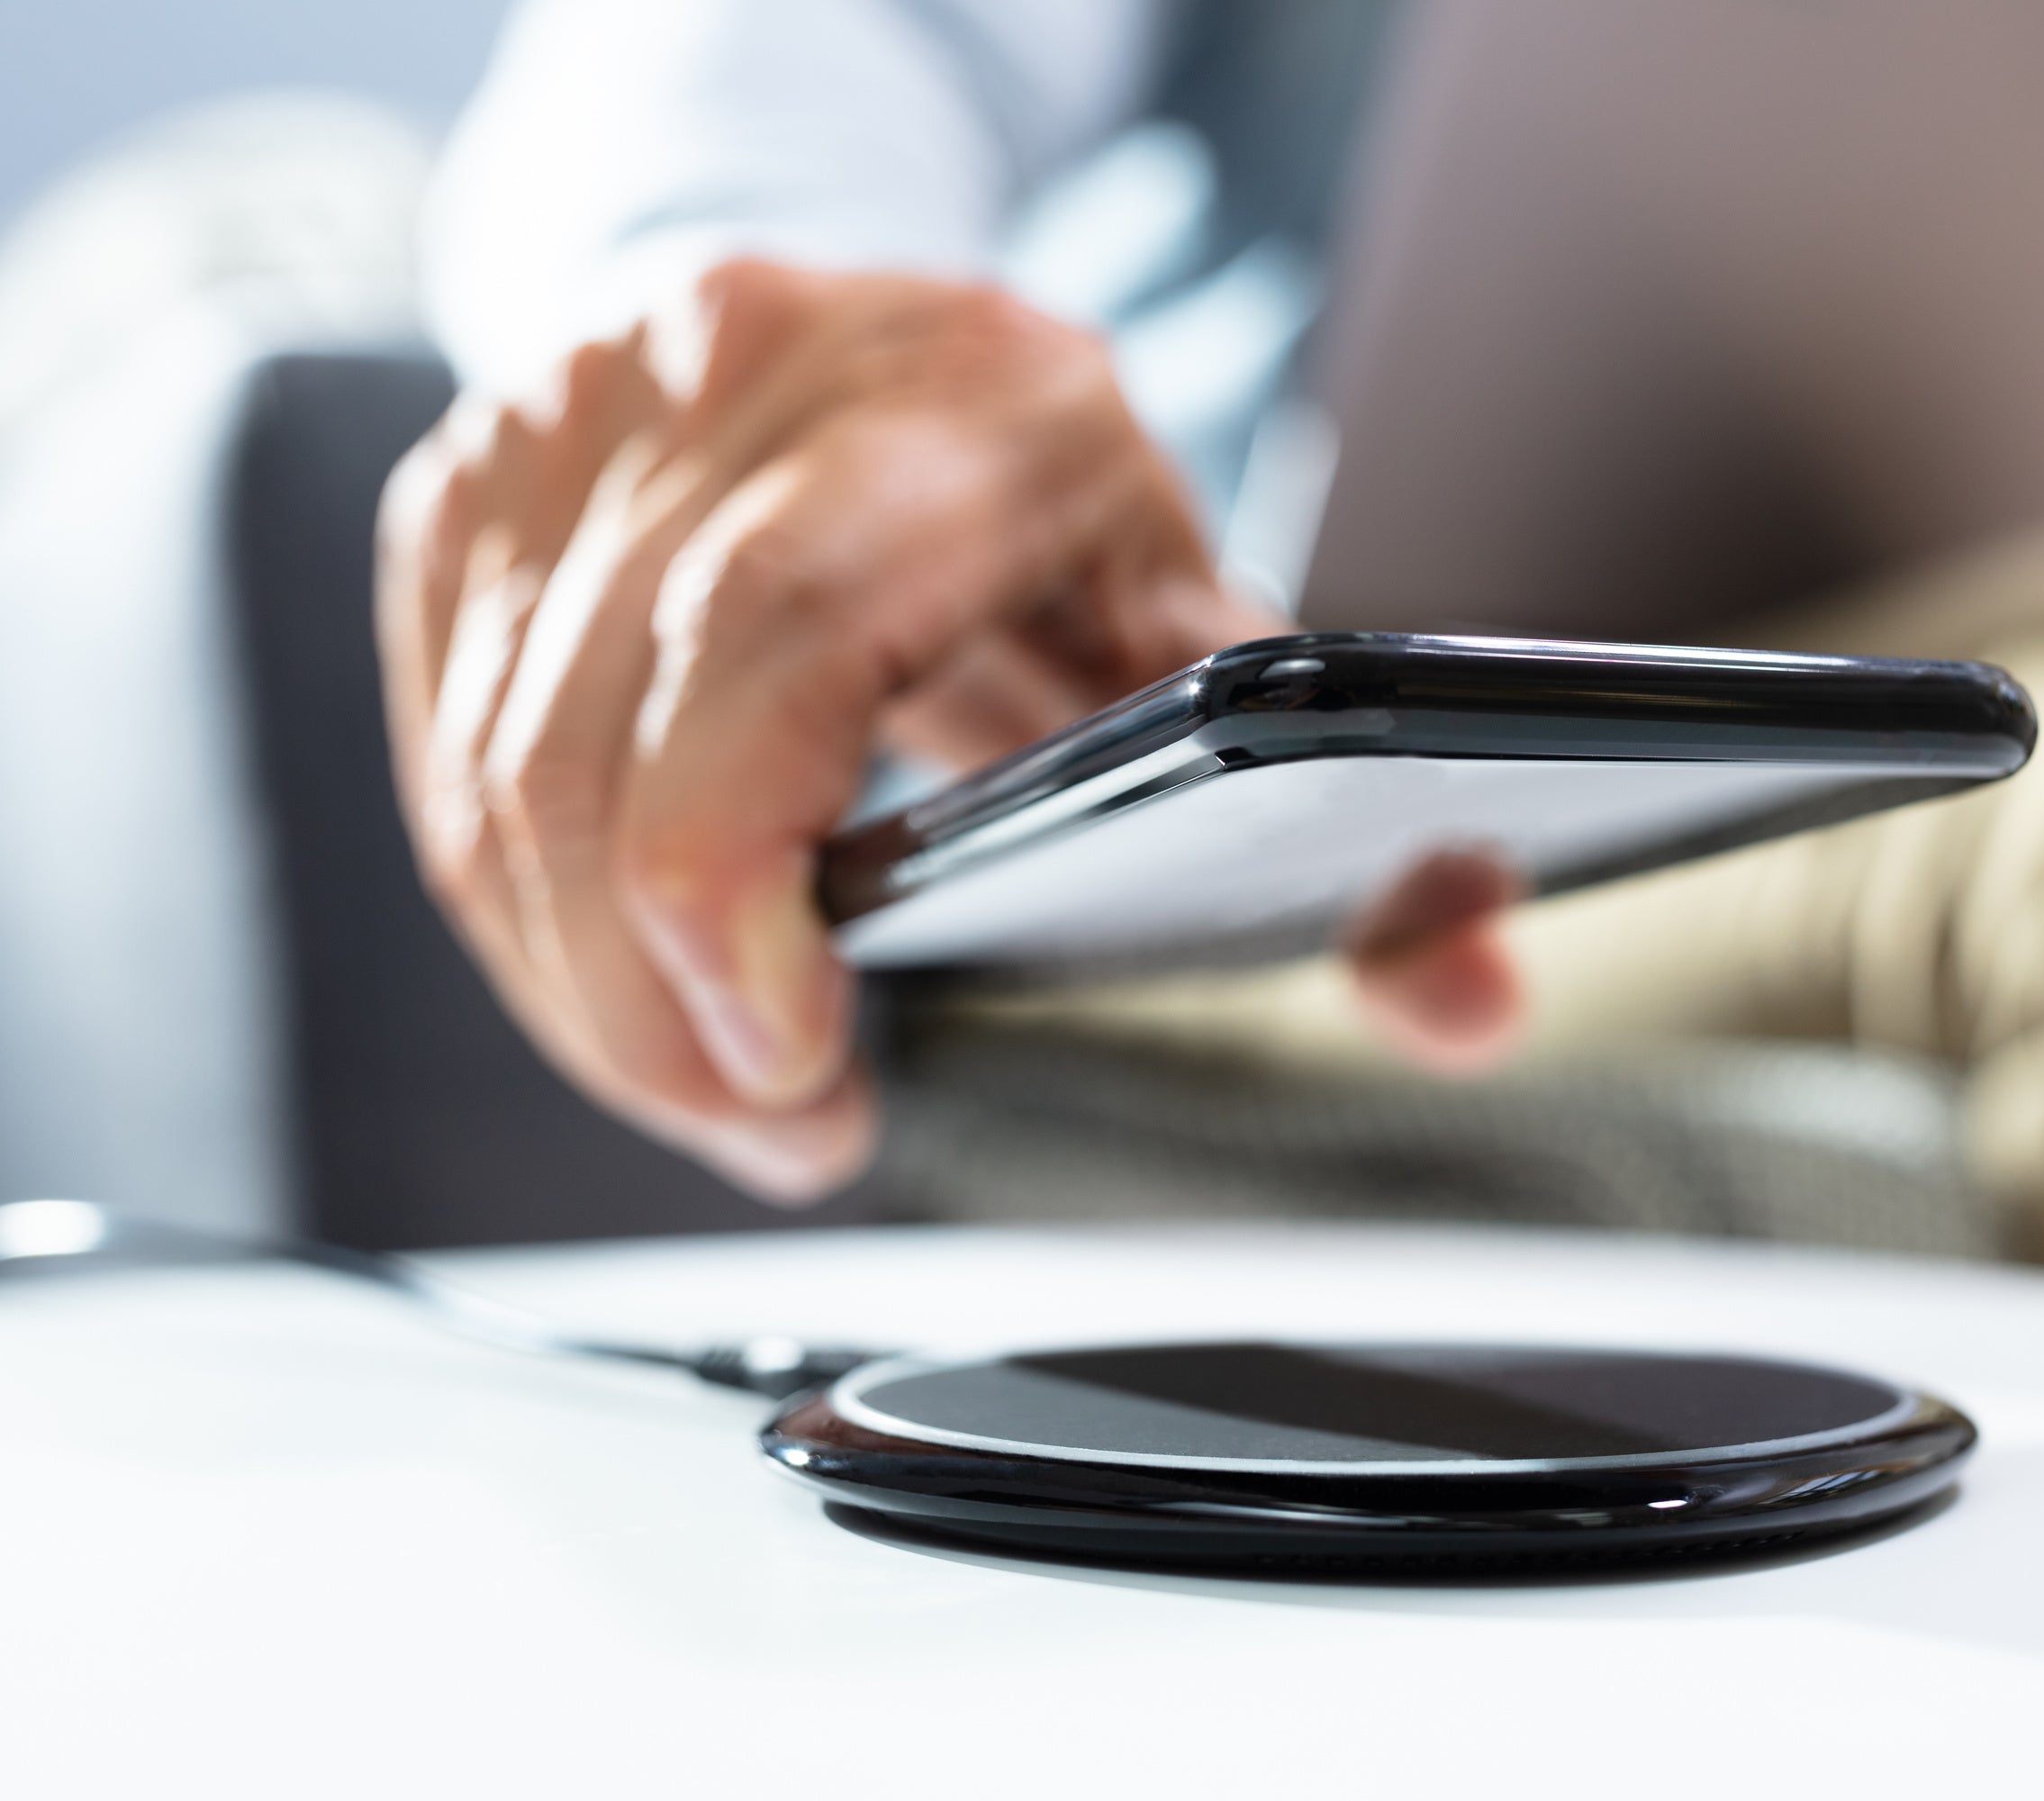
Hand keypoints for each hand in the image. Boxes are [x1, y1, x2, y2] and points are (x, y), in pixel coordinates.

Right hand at [378, 259, 1520, 1201]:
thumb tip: (1466, 993)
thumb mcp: (1200, 628)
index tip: (795, 1068)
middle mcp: (740, 380)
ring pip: (496, 772)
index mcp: (958, 405)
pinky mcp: (468, 493)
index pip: (771, 636)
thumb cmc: (1043, 503)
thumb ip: (1350, 827)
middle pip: (601, 743)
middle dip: (662, 1009)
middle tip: (775, 1123)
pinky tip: (626, 978)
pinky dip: (523, 916)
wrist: (881, 353)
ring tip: (720, 1081)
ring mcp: (573, 423)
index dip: (736, 887)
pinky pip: (439, 757)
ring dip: (588, 990)